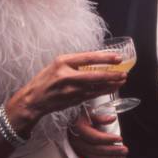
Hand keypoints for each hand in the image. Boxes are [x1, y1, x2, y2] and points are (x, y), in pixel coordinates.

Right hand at [6, 52, 126, 129]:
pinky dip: (103, 92)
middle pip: (94, 75)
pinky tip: (112, 89)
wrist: (33, 99)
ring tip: (122, 80)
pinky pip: (92, 95)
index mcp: (63, 62)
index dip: (105, 58)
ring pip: (95, 87)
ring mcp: (70, 90)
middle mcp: (66, 75)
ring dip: (110, 84)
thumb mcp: (58, 64)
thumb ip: (75, 61)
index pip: (88, 58)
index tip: (118, 57)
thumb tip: (98, 57)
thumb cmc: (46, 79)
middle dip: (111, 74)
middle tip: (124, 73)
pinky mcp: (72, 100)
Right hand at [68, 112, 127, 157]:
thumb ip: (100, 117)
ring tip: (122, 157)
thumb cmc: (80, 118)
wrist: (69, 125)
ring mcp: (79, 150)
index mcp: (80, 130)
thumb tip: (113, 118)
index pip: (96, 138)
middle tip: (125, 150)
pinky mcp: (81, 155)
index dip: (109, 139)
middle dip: (113, 150)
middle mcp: (78, 142)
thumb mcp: (89, 114)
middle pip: (97, 149)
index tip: (120, 138)